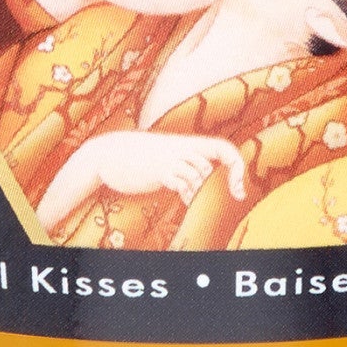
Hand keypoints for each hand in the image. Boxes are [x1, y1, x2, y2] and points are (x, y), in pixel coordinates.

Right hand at [94, 130, 246, 205]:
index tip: (238, 191)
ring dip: (195, 192)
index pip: (224, 148)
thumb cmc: (138, 159)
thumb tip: (202, 184)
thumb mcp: (166, 158)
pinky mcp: (159, 170)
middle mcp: (182, 149)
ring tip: (185, 196)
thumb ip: (185, 165)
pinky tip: (182, 199)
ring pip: (198, 176)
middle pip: (210, 167)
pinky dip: (186, 195)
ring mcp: (170, 159)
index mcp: (187, 144)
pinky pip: (182, 183)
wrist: (108, 154)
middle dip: (213, 187)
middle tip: (205, 202)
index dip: (237, 167)